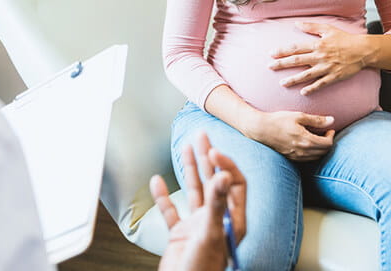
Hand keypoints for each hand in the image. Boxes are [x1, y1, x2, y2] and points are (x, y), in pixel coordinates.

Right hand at [151, 132, 245, 270]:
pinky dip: (163, 196)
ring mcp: (197, 226)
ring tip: (185, 147)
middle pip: (213, 181)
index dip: (225, 165)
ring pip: (193, 191)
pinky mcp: (180, 234)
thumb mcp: (211, 233)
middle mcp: (216, 219)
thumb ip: (217, 204)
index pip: (233, 184)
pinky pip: (171, 210)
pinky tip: (157, 181)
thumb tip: (223, 175)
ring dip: (188, 169)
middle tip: (201, 134)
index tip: (213, 150)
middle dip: (207, 157)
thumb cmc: (202, 268)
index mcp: (232, 219)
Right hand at [245, 110, 335, 161]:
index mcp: (306, 140)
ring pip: (316, 157)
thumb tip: (332, 120)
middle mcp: (303, 151)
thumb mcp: (298, 116)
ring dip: (320, 149)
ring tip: (317, 137)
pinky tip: (307, 143)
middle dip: (327, 142)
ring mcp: (296, 156)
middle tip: (325, 133)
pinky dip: (312, 153)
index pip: (328, 144)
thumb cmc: (279, 120)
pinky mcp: (291, 158)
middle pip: (324, 152)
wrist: (260, 129)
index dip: (331, 136)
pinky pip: (307, 159)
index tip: (329, 129)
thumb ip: (316, 119)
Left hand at [269, 22, 373, 95]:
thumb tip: (296, 23)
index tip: (271, 54)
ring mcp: (326, 67)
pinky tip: (303, 93)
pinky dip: (312, 88)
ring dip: (294, 79)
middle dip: (282, 64)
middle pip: (297, 61)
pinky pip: (321, 84)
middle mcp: (320, 56)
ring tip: (283, 83)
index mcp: (317, 45)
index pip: (296, 48)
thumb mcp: (328, 29)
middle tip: (270, 67)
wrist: (363, 50)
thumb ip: (311, 26)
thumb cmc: (345, 39)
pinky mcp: (334, 76)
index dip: (282, 51)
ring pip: (306, 75)